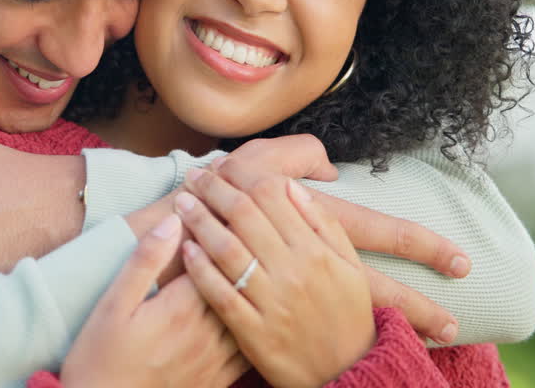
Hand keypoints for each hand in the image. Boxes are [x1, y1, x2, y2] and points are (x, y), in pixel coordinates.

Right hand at [59, 214, 249, 387]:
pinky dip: (257, 320)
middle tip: (252, 219)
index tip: (227, 201)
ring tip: (261, 258)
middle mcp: (206, 331)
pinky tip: (256, 307)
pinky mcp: (219, 380)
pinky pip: (250, 344)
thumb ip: (144, 261)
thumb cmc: (100, 359)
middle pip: (237, 278)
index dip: (224, 224)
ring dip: (255, 282)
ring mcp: (216, 358)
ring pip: (249, 310)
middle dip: (245, 247)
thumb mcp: (112, 305)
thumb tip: (173, 221)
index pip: (215, 254)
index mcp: (180, 307)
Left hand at [177, 168, 374, 387]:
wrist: (352, 372)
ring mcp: (271, 302)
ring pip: (226, 248)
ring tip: (182, 202)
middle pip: (243, 214)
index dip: (242, 174)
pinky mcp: (253, 331)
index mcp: (316, 250)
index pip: (271, 195)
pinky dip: (199, 268)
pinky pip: (219, 292)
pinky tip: (185, 249)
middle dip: (213, 188)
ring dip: (199, 220)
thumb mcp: (350, 264)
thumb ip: (322, 222)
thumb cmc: (348, 314)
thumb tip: (290, 186)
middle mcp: (292, 271)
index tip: (223, 167)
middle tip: (194, 176)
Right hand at [215, 142, 467, 342]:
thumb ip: (300, 157)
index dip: (422, 246)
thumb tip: (330, 168)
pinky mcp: (272, 312)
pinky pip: (311, 331)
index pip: (378, 232)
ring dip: (391, 327)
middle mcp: (312, 259)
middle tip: (457, 327)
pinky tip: (361, 354)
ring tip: (430, 345)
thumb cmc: (225, 185)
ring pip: (348, 312)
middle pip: (375, 286)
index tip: (462, 263)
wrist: (175, 218)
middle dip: (416, 307)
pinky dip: (337, 344)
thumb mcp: (264, 159)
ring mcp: (293, 289)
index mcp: (319, 220)